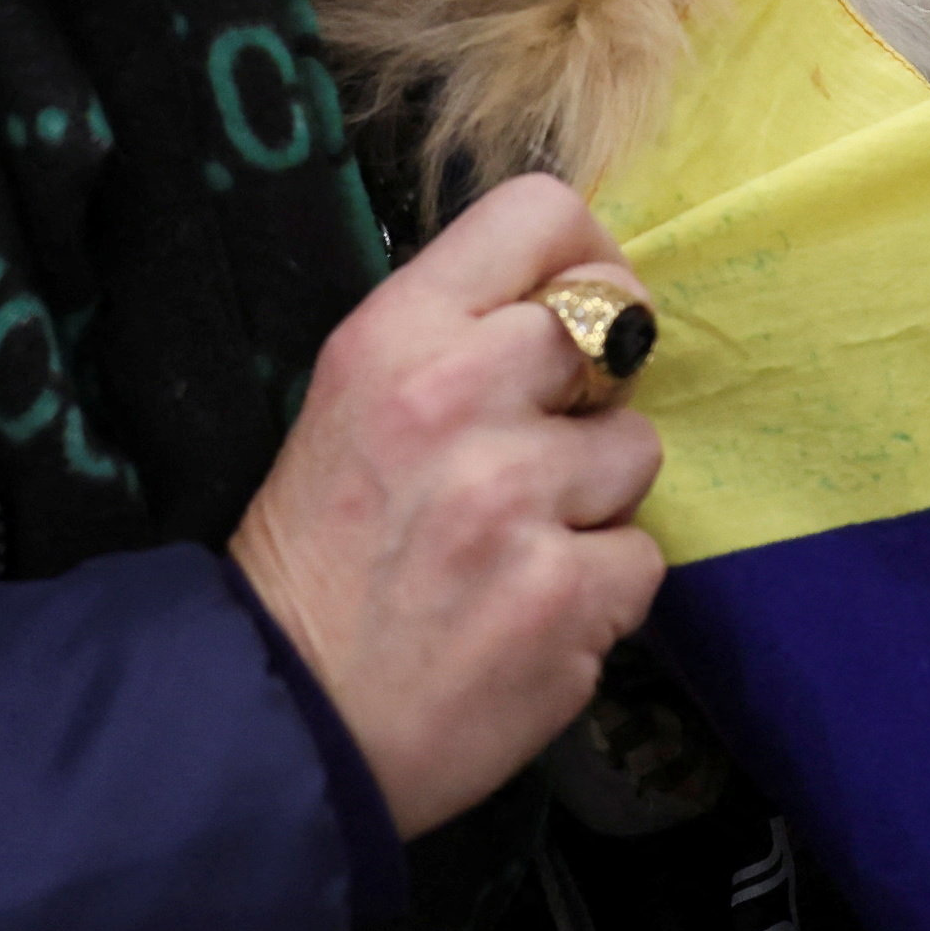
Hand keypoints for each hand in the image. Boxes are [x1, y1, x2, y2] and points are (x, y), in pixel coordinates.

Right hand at [227, 175, 665, 837]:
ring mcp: (517, 497)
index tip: (581, 317)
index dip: (587, 260)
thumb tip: (585, 306)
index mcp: (394, 335)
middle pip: (615, 329)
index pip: (541, 212)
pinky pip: (642, 558)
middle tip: (541, 448)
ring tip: (514, 546)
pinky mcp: (567, 593)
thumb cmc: (319, 557)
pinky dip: (599, 592)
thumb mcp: (352, 401)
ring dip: (596, 500)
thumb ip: (456, 340)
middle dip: (596, 390)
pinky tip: (529, 614)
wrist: (288, 718)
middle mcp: (458, 396)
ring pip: (639, 451)